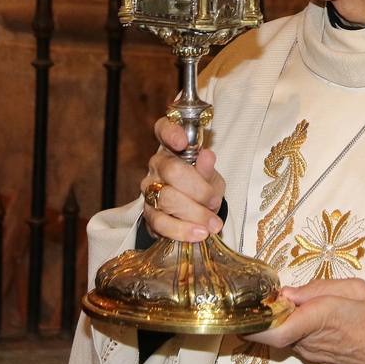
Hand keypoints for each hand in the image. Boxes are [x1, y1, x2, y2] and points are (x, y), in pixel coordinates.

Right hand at [140, 117, 225, 242]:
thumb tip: (207, 155)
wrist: (195, 210)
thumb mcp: (211, 175)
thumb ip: (207, 168)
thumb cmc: (202, 185)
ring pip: (167, 199)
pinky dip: (183, 230)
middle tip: (215, 202)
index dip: (171, 132)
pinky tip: (199, 234)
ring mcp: (149, 190)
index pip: (163, 129)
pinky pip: (162, 223)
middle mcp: (156, 166)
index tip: (183, 142)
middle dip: (199, 190)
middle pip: (172, 171)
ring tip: (213, 224)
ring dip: (194, 214)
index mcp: (172, 148)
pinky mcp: (148, 215)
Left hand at [243, 278, 364, 363]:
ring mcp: (310, 352)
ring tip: (298, 299)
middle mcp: (310, 340)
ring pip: (281, 335)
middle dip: (266, 311)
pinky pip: (293, 340)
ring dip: (281, 318)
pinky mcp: (313, 358)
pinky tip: (309, 313)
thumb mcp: (356, 288)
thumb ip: (319, 287)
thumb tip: (288, 292)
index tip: (249, 303)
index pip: (276, 329)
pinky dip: (293, 326)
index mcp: (321, 317)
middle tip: (274, 292)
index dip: (255, 318)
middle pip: (271, 329)